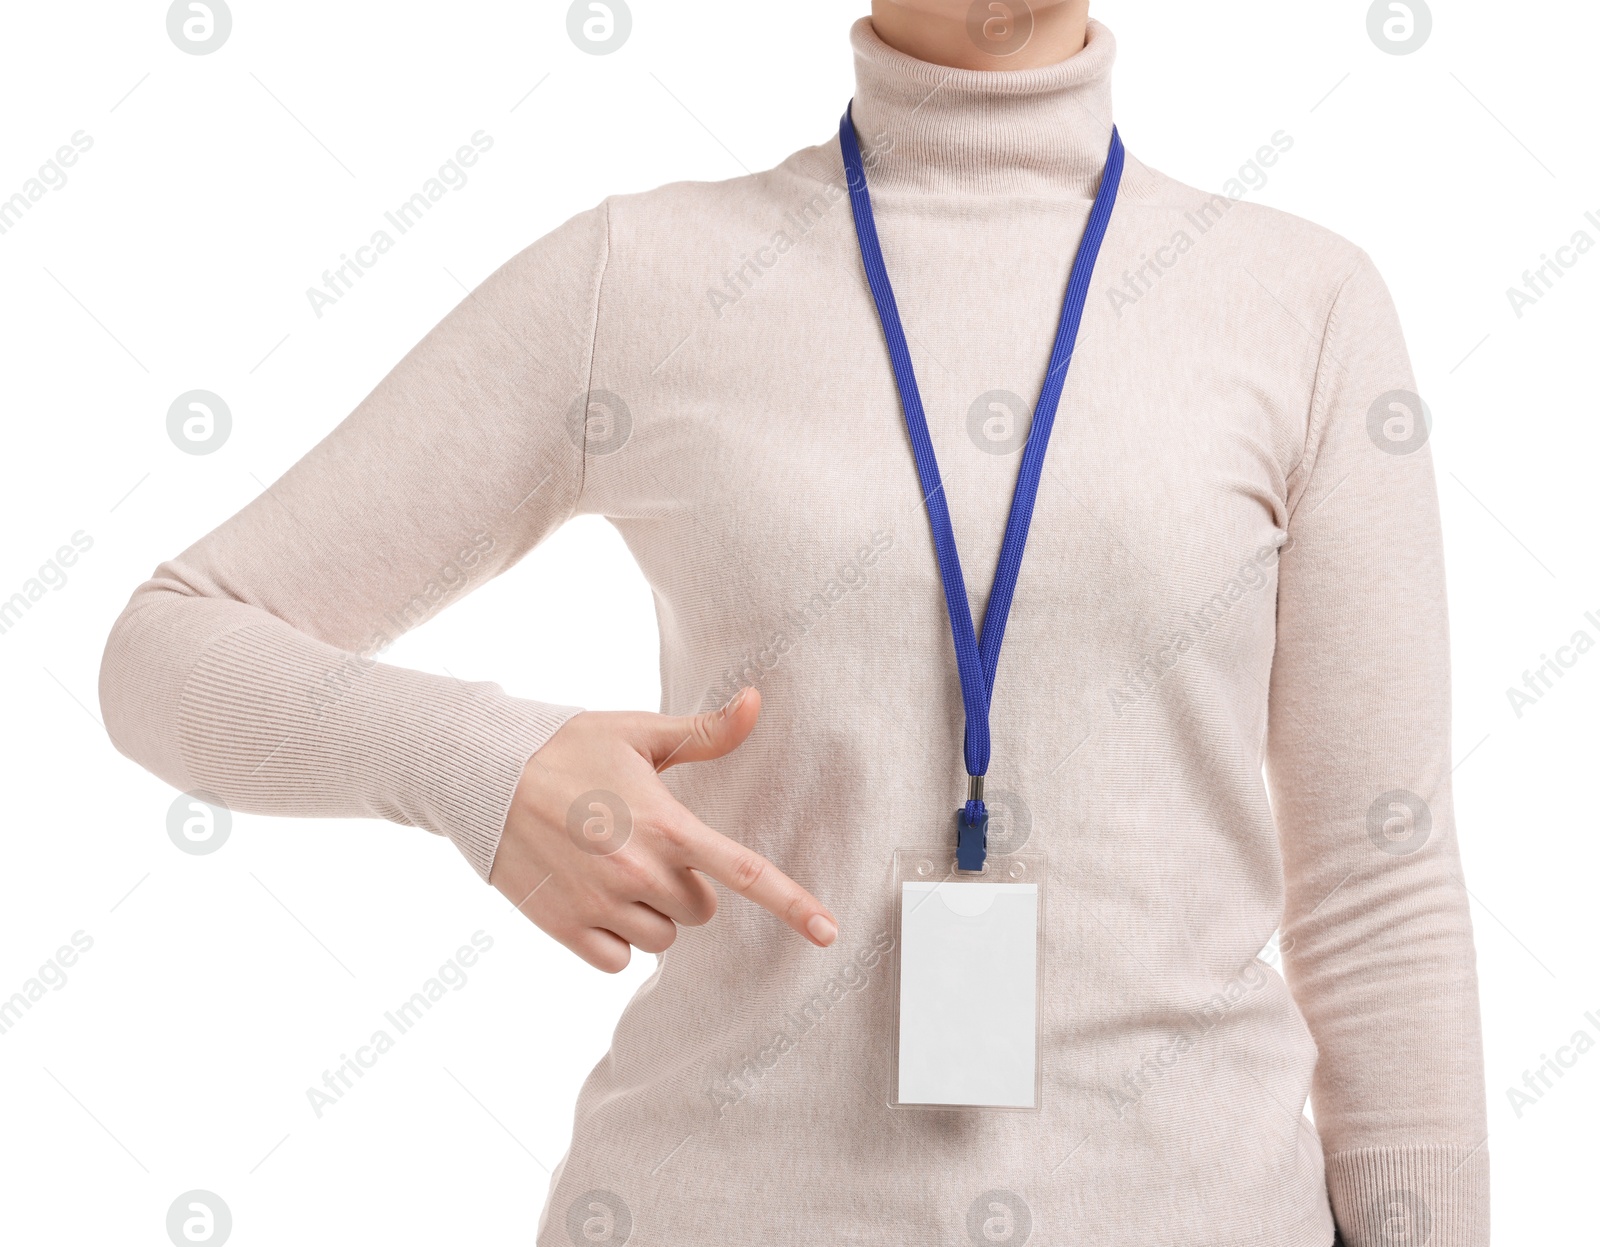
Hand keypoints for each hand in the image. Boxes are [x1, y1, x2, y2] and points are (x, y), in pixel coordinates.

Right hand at [490, 687, 838, 971]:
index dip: (793, 905)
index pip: (744, 873)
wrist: (481, 775)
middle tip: (643, 849)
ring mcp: (601, 904)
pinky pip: (617, 961)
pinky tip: (589, 898)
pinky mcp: (565, 928)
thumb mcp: (638, 733)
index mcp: (666, 824)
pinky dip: (611, 940)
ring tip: (609, 869)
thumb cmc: (566, 748)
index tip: (830, 934)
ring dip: (648, 916)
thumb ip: (705, 731)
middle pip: (699, 912)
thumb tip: (758, 701)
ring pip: (660, 940)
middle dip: (683, 888)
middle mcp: (639, 871)